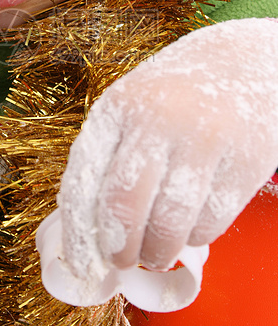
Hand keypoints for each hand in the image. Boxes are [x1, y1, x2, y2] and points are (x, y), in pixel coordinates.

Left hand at [58, 18, 277, 283]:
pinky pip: (210, 224)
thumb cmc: (179, 93)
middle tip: (121, 262)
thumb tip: (89, 230)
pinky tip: (190, 222)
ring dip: (157, 252)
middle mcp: (157, 118)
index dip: (78, 232)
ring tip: (156, 249)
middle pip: (123, 206)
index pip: (84, 178)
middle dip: (118, 249)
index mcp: (119, 104)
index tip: (80, 265)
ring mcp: (205, 139)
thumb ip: (111, 155)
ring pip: (168, 226)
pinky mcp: (246, 162)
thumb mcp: (135, 104)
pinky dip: (195, 237)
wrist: (247, 61)